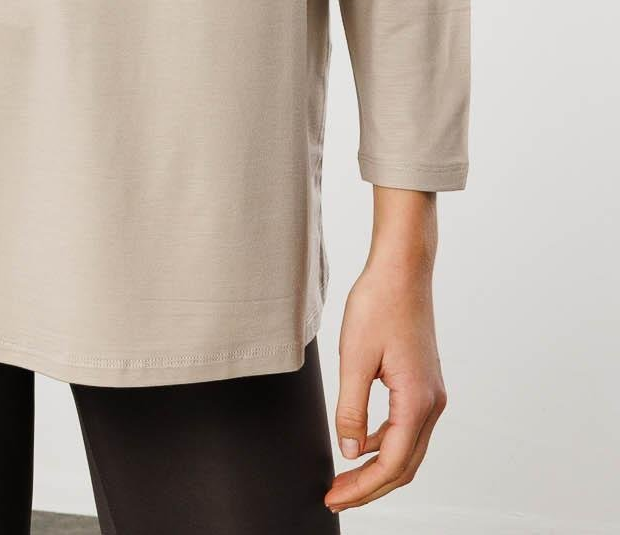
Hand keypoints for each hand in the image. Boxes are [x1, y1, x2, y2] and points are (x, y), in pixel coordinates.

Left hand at [324, 251, 448, 512]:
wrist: (402, 269)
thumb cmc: (380, 303)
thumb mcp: (354, 358)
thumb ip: (351, 410)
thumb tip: (350, 451)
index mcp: (417, 401)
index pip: (391, 464)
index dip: (362, 488)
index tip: (334, 497)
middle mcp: (431, 403)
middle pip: (405, 466)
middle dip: (371, 486)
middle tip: (337, 496)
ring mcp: (431, 394)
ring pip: (408, 449)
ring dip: (378, 467)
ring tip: (345, 475)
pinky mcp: (424, 383)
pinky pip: (407, 428)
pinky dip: (385, 443)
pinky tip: (361, 441)